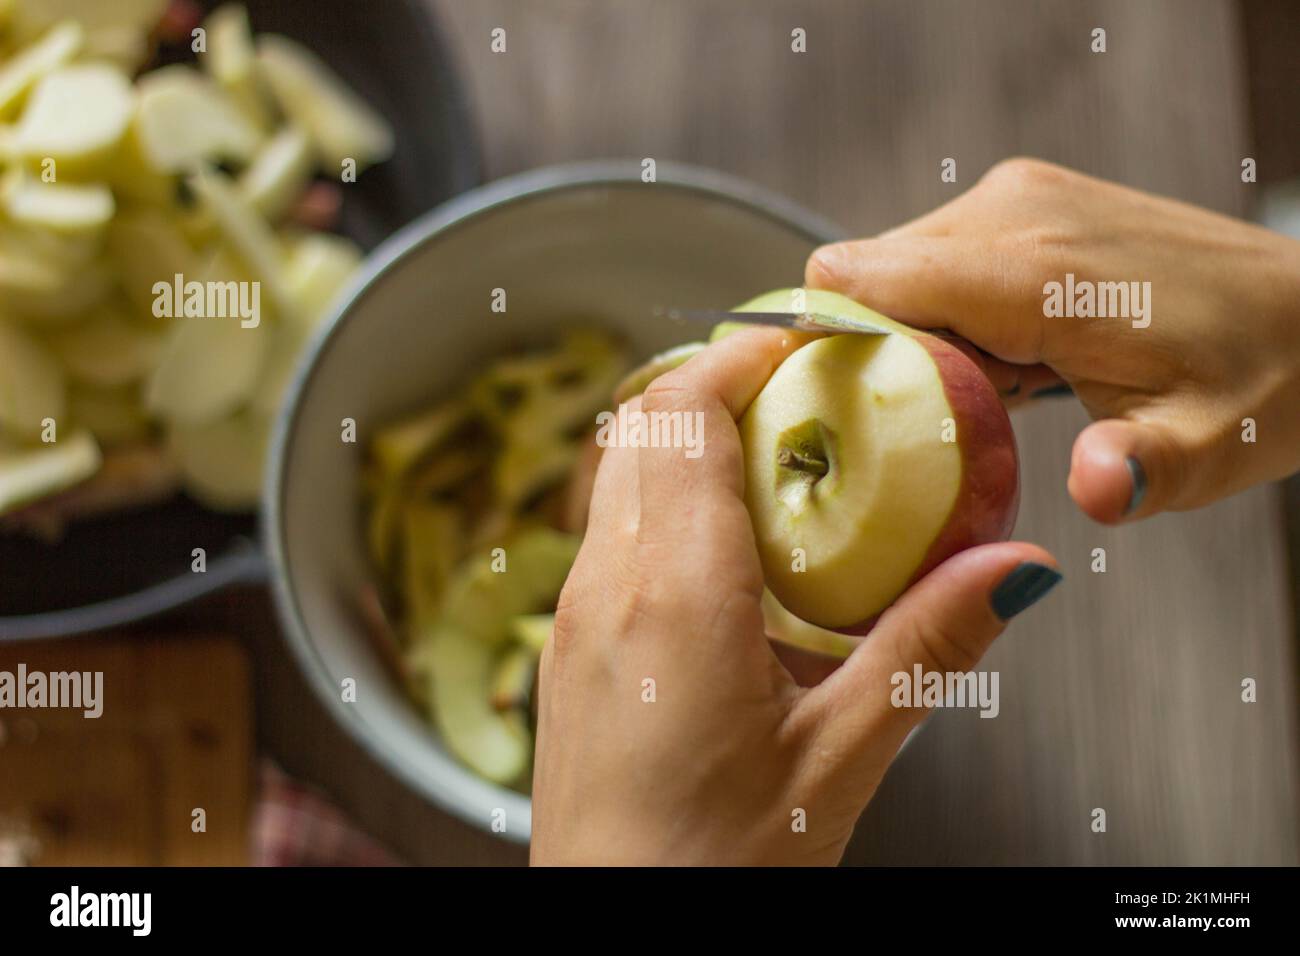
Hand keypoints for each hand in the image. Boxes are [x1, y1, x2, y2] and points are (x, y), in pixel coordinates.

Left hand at [530, 328, 1059, 865]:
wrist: (609, 939)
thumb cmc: (711, 870)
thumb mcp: (842, 760)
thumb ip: (928, 648)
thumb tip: (1016, 569)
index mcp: (676, 593)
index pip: (687, 412)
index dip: (742, 353)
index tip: (805, 339)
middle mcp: (607, 586)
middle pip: (644, 424)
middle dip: (720, 385)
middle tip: (806, 398)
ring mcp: (573, 615)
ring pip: (620, 475)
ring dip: (687, 443)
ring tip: (778, 470)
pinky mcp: (565, 648)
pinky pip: (608, 533)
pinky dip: (662, 504)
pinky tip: (729, 560)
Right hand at [806, 158, 1299, 522]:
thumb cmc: (1260, 382)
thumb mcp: (1208, 448)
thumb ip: (1141, 471)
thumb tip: (1096, 488)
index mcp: (1036, 269)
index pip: (857, 280)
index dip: (825, 347)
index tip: (839, 414)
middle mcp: (1012, 212)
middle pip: (861, 280)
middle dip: (873, 355)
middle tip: (940, 420)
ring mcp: (1017, 198)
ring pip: (891, 270)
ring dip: (913, 338)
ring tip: (991, 393)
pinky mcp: (1024, 203)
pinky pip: (933, 260)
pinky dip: (944, 315)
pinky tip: (1009, 361)